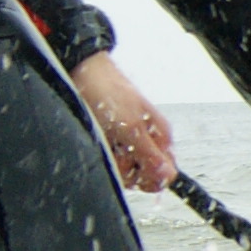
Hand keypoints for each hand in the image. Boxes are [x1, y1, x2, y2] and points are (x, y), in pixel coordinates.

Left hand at [70, 53, 175, 190]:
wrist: (82, 72)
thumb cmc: (109, 94)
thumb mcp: (130, 127)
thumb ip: (150, 155)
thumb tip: (169, 177)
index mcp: (161, 138)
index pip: (166, 175)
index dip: (149, 178)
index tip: (133, 166)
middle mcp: (148, 142)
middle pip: (143, 176)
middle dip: (127, 168)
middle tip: (116, 146)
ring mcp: (129, 142)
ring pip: (125, 171)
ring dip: (112, 159)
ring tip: (104, 137)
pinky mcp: (112, 141)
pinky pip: (110, 160)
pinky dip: (102, 153)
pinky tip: (97, 138)